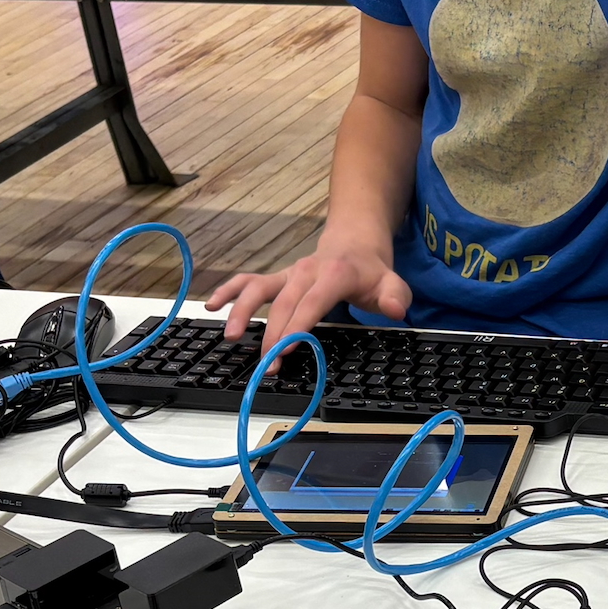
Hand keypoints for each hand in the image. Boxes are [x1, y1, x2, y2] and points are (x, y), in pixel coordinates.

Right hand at [202, 237, 410, 343]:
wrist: (354, 243)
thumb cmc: (370, 271)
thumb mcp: (393, 283)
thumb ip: (396, 297)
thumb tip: (396, 310)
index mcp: (334, 274)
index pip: (313, 301)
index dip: (299, 324)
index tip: (289, 348)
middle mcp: (305, 272)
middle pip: (284, 303)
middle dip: (273, 335)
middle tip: (267, 364)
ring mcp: (288, 274)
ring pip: (258, 289)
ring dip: (242, 311)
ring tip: (231, 336)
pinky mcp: (277, 279)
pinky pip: (248, 282)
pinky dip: (228, 291)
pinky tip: (211, 306)